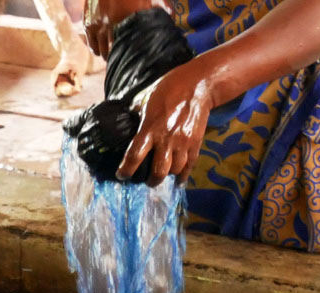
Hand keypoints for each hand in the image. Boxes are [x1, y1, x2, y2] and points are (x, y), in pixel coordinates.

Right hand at [84, 0, 170, 58]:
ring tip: (109, 57)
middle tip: (121, 59)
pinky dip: (94, 48)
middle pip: (112, 51)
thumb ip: (160, 4)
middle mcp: (111, 25)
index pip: (128, 45)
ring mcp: (98, 26)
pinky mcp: (88, 24)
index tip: (135, 57)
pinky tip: (98, 51)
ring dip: (105, 55)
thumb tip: (170, 15)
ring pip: (100, 49)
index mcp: (127, 20)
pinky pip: (90, 43)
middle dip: (116, 56)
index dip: (131, 53)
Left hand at [116, 61, 214, 185]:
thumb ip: (135, 115)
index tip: (121, 175)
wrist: (198, 84)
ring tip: (161, 176)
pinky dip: (183, 175)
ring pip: (174, 170)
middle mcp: (166, 139)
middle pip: (158, 172)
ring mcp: (183, 142)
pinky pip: (189, 165)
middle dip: (150, 181)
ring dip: (166, 176)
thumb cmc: (168, 89)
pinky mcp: (196, 142)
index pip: (134, 156)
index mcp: (150, 128)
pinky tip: (177, 180)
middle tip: (145, 181)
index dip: (126, 170)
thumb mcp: (145, 100)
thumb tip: (124, 122)